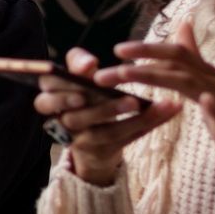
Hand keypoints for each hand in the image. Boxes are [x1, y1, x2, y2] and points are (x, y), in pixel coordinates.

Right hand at [34, 46, 181, 184]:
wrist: (95, 146)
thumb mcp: (80, 81)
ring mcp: (86, 141)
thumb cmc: (88, 101)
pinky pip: (128, 138)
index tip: (88, 69)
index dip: (62, 83)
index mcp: (54, 100)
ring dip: (121, 115)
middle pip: (73, 118)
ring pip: (103, 131)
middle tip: (112, 92)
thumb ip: (80, 66)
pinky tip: (167, 109)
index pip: (47, 91)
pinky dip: (147, 122)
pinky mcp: (106, 151)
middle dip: (94, 105)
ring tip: (138, 101)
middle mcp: (66, 122)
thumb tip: (88, 62)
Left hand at [96, 21, 214, 203]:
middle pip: (179, 62)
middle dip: (143, 57)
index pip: (177, 53)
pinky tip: (202, 101)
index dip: (149, 47)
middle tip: (113, 57)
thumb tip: (184, 28)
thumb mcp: (209, 92)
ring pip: (189, 82)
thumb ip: (194, 64)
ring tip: (126, 74)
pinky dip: (213, 106)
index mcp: (209, 77)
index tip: (118, 49)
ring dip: (155, 76)